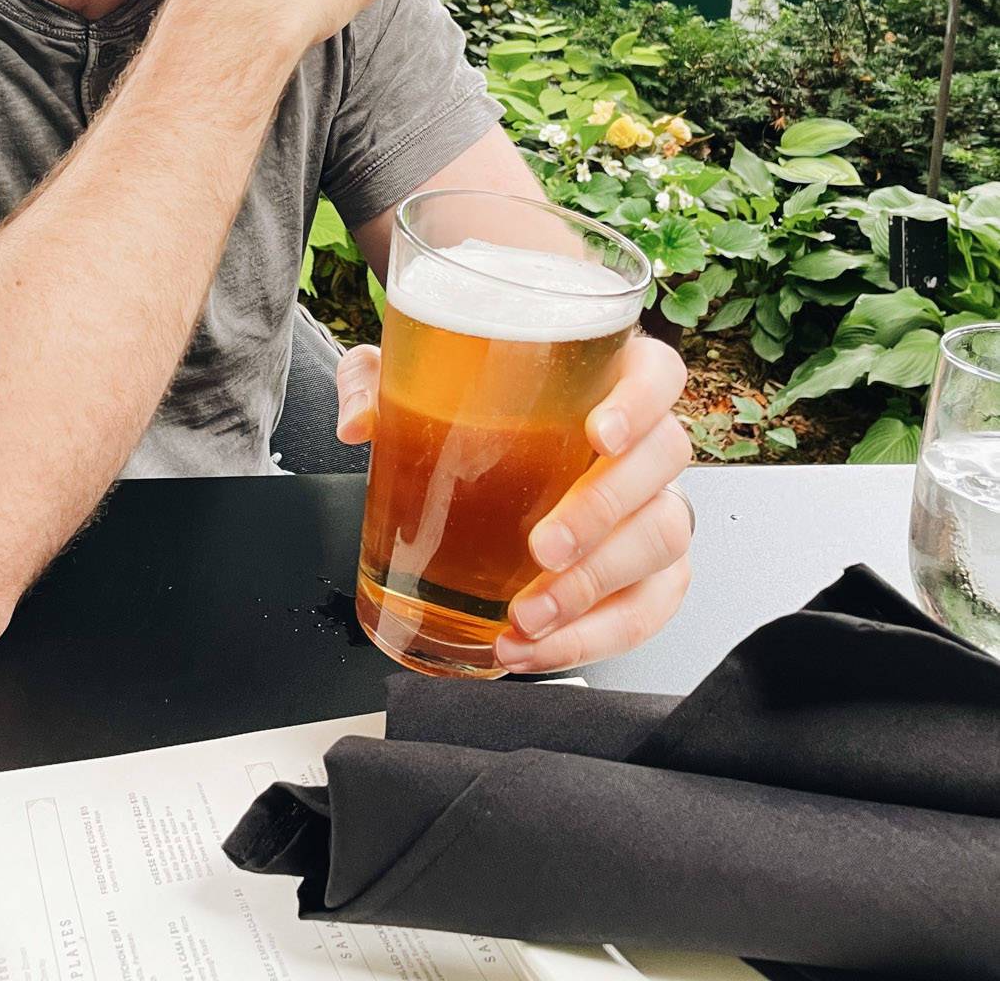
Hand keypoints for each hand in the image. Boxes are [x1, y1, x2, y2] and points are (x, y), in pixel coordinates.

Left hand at [335, 333, 692, 671]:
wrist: (484, 468)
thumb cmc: (469, 411)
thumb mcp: (412, 379)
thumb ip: (377, 380)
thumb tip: (358, 422)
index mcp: (605, 378)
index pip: (655, 374)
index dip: (639, 403)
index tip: (599, 434)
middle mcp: (642, 442)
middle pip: (662, 466)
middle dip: (603, 514)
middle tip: (542, 548)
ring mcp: (653, 507)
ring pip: (662, 541)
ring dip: (596, 589)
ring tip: (528, 616)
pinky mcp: (649, 572)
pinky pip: (648, 607)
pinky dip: (596, 637)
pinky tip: (536, 647)